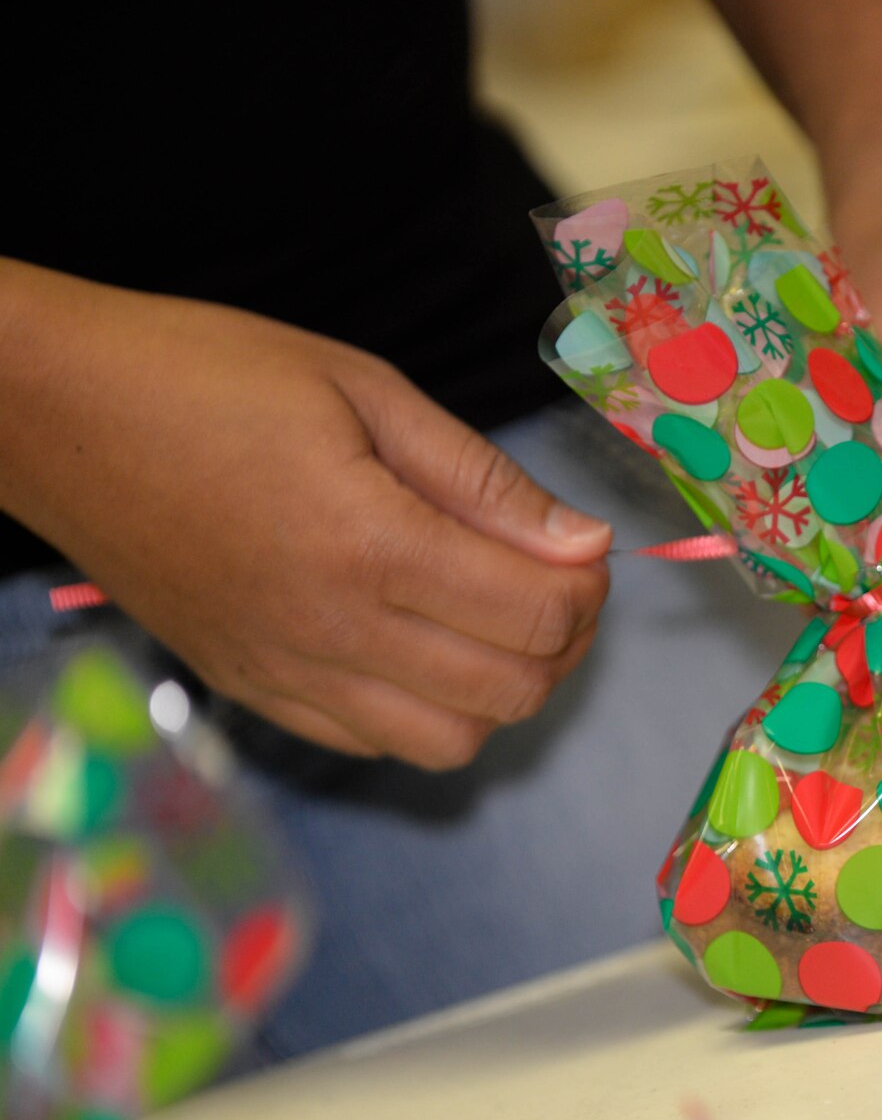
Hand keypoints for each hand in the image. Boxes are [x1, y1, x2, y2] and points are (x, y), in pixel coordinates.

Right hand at [0, 264, 610, 768]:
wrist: (51, 411)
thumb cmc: (205, 374)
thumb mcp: (364, 390)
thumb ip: (483, 480)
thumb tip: (583, 544)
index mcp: (369, 544)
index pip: (538, 615)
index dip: (589, 586)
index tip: (581, 545)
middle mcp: (332, 630)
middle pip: (513, 693)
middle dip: (563, 642)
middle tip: (552, 580)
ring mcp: (285, 673)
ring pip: (453, 743)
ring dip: (501, 690)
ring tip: (492, 618)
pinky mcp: (249, 691)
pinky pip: (375, 745)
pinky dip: (426, 712)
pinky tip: (420, 644)